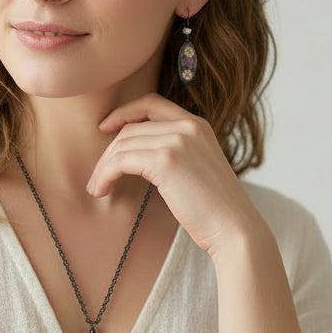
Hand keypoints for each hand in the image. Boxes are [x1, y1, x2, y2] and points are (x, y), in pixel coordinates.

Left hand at [88, 93, 264, 258]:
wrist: (234, 228)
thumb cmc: (215, 209)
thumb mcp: (197, 168)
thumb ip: (176, 152)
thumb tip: (137, 155)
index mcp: (198, 124)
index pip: (152, 104)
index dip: (124, 112)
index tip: (106, 127)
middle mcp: (188, 126)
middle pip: (131, 128)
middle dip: (109, 151)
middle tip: (98, 176)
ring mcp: (178, 141)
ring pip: (122, 144)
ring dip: (103, 166)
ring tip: (97, 187)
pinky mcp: (166, 161)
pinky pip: (121, 161)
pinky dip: (105, 174)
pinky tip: (102, 190)